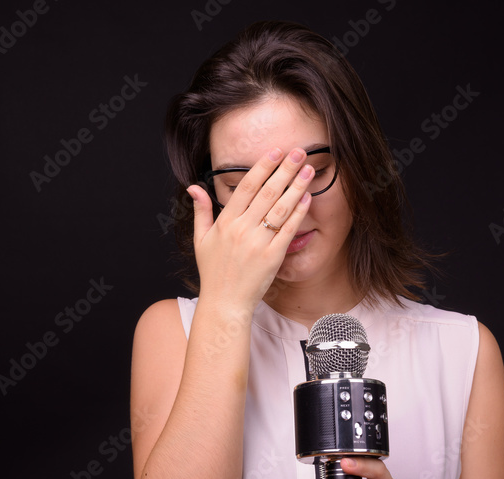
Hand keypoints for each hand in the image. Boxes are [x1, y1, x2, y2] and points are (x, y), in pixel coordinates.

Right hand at [187, 147, 313, 311]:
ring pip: (280, 208)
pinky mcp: (272, 257)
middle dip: (285, 169)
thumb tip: (194, 187)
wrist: (224, 302)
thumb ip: (201, 210)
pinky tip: (308, 198)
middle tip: (299, 151)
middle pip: (267, 192)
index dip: (262, 167)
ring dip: (297, 186)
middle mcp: (241, 230)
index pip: (245, 187)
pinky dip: (299, 213)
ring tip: (309, 170)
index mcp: (225, 222)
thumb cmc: (213, 272)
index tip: (275, 151)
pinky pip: (288, 230)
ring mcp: (258, 243)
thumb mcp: (201, 239)